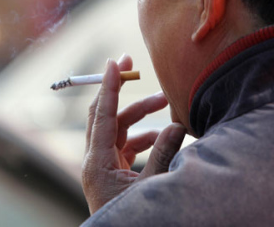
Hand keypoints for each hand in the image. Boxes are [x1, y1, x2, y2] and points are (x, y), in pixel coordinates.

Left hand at [81, 55, 186, 213]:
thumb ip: (163, 155)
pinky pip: (125, 144)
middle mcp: (96, 160)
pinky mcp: (112, 171)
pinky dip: (143, 135)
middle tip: (134, 66)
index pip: (102, 114)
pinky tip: (163, 134)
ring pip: (118, 128)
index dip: (110, 86)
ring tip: (165, 103)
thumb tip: (177, 125)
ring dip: (140, 114)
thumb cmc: (133, 217)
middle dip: (121, 90)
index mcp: (97, 163)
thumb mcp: (152, 187)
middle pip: (107, 115)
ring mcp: (103, 165)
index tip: (115, 62)